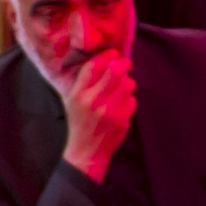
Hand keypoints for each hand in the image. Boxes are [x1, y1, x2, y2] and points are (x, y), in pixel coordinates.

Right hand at [57, 51, 136, 176]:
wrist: (86, 152)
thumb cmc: (80, 122)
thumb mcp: (73, 101)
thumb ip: (85, 82)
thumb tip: (106, 59)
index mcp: (78, 94)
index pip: (94, 66)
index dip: (106, 55)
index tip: (113, 53)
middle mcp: (93, 101)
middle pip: (115, 70)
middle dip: (124, 63)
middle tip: (125, 64)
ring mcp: (109, 111)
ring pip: (128, 84)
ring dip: (127, 83)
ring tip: (121, 89)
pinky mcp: (122, 121)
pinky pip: (132, 101)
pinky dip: (128, 102)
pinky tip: (121, 108)